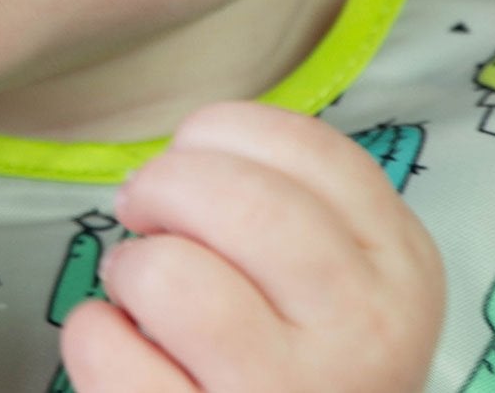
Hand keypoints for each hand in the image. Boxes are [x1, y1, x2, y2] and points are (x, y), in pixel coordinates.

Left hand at [60, 101, 443, 392]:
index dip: (223, 132)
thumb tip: (183, 156)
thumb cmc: (302, 361)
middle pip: (241, 201)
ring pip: (174, 277)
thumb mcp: (338, 281)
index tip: (190, 154)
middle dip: (165, 183)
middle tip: (142, 209)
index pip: (309, 149)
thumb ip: (287, 207)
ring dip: (131, 266)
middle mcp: (364, 338)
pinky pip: (113, 352)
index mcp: (400, 271)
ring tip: (136, 289)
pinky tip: (119, 345)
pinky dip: (94, 334)